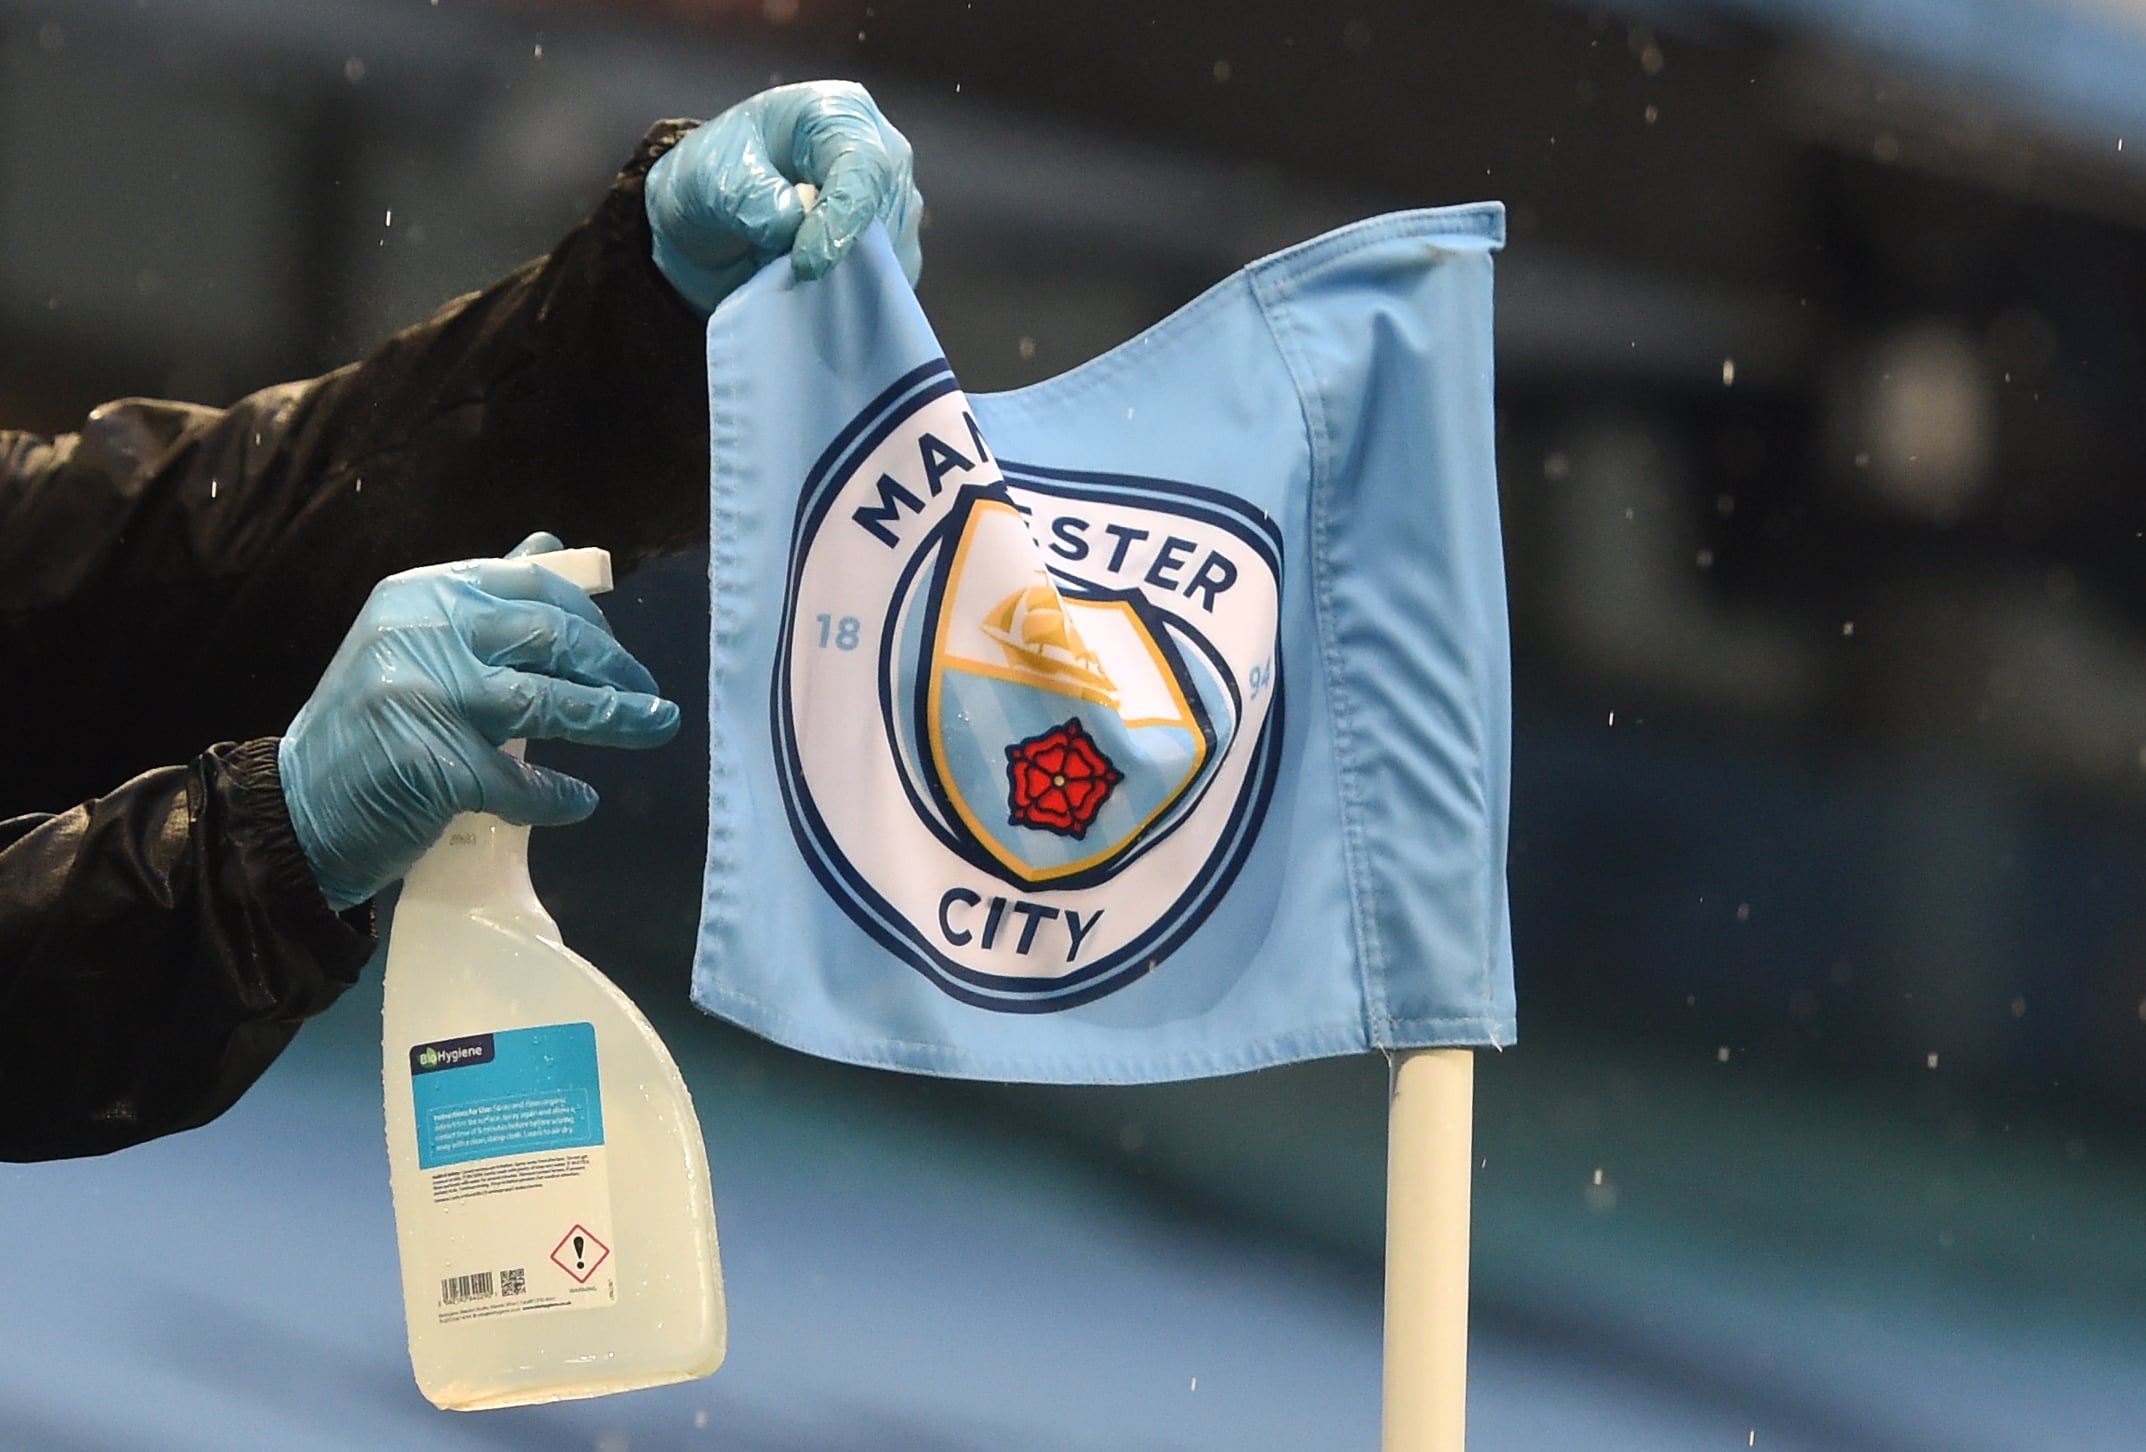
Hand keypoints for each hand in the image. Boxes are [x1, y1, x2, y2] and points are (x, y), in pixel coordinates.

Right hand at [279, 534, 679, 911]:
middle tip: (650, 695)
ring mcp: (429, 699)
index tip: (617, 651)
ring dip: (616, 717)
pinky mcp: (437, 767)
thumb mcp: (416, 644)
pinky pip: (523, 781)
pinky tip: (579, 800)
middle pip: (550, 637)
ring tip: (656, 726)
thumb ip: (484, 601)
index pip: (530, 586)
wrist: (296, 812)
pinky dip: (559, 795)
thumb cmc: (370, 729)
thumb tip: (553, 546)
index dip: (589, 618)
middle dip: (614, 666)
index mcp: (421, 594)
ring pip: (550, 701)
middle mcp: (423, 634)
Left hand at [644, 79, 924, 313]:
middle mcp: (882, 155)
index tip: (807, 264)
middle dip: (848, 255)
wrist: (713, 219)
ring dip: (846, 281)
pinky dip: (851, 300)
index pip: (863, 166)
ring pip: (892, 257)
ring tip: (793, 285)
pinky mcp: (891, 253)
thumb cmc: (716, 177)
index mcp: (840, 114)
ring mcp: (893, 207)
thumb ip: (748, 196)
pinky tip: (812, 298)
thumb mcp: (712, 176)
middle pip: (889, 213)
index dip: (842, 217)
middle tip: (795, 281)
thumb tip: (790, 224)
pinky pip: (886, 286)